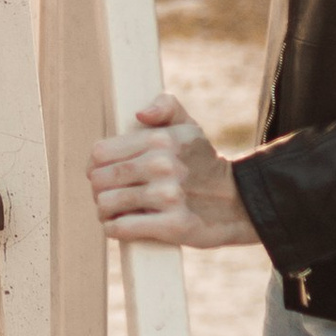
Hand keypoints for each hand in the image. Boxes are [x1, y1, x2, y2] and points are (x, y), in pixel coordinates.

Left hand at [88, 93, 261, 249]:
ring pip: (106, 204)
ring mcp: (168, 196)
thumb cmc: (203, 163)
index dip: (95, 165)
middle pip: (99, 179)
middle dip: (100, 190)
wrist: (239, 201)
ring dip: (105, 211)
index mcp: (160, 139)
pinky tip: (120, 226)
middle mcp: (162, 165)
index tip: (105, 173)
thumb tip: (139, 114)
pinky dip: (114, 229)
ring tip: (114, 212)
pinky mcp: (173, 226)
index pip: (100, 153)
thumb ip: (165, 106)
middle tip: (110, 195)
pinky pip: (121, 228)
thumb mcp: (189, 126)